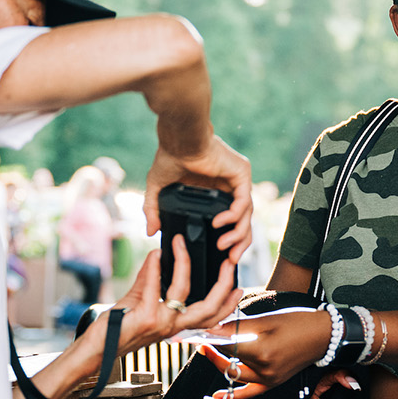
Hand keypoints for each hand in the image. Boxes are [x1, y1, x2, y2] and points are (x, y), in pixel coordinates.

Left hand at [104, 235, 241, 355]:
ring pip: (184, 291)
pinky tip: (154, 255)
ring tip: (181, 245)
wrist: (96, 348)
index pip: (211, 317)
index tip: (238, 287)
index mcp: (177, 325)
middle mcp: (173, 326)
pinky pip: (155, 286)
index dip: (228, 304)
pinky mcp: (146, 317)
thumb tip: (159, 255)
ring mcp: (161, 323)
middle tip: (228, 262)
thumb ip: (151, 279)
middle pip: (210, 307)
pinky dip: (154, 267)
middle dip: (223, 283)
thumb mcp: (140, 301)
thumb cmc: (117, 330)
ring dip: (184, 263)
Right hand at [143, 135, 252, 261]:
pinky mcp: (241, 173)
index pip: (231, 219)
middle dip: (238, 243)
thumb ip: (153, 209)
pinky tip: (220, 223)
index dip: (229, 238)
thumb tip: (150, 231)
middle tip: (229, 259)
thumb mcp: (158, 188)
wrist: (178, 138)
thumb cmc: (169, 155)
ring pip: (247, 214)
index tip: (221, 255)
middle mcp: (230, 185)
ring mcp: (238, 179)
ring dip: (237, 233)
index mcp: (215, 190)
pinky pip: (244, 201)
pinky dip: (234, 215)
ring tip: (223, 246)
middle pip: (243, 221)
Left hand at [195, 309, 332, 398]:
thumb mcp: (266, 320)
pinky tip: (216, 396)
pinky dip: (232, 394)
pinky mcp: (272, 383)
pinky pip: (249, 392)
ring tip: (208, 351)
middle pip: (228, 361)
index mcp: (261, 351)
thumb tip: (213, 326)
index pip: (226, 346)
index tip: (197, 331)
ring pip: (235, 374)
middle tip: (200, 339)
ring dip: (220, 363)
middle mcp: (264, 370)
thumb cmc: (297, 323)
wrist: (322, 336)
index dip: (210, 337)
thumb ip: (238, 326)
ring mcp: (269, 379)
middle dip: (212, 350)